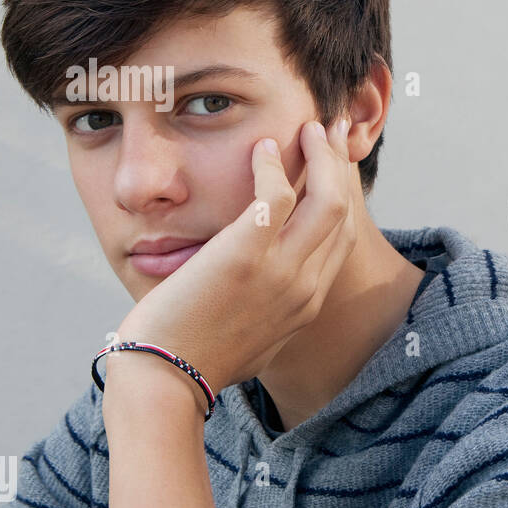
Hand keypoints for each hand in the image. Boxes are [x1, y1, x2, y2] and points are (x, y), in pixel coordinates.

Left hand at [110, 118, 356, 406]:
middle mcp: (305, 286)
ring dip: (322, 156)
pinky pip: (277, 194)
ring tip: (309, 127)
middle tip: (332, 131)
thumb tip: (253, 294)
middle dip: (342, 165)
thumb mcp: (247, 338)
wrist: (164, 380)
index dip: (342, 194)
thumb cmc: (190, 360)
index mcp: (306, 304)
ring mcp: (282, 272)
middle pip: (343, 212)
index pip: (341, 237)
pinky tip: (261, 148)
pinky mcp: (247, 256)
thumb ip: (263, 309)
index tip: (333, 164)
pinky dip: (273, 165)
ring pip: (327, 198)